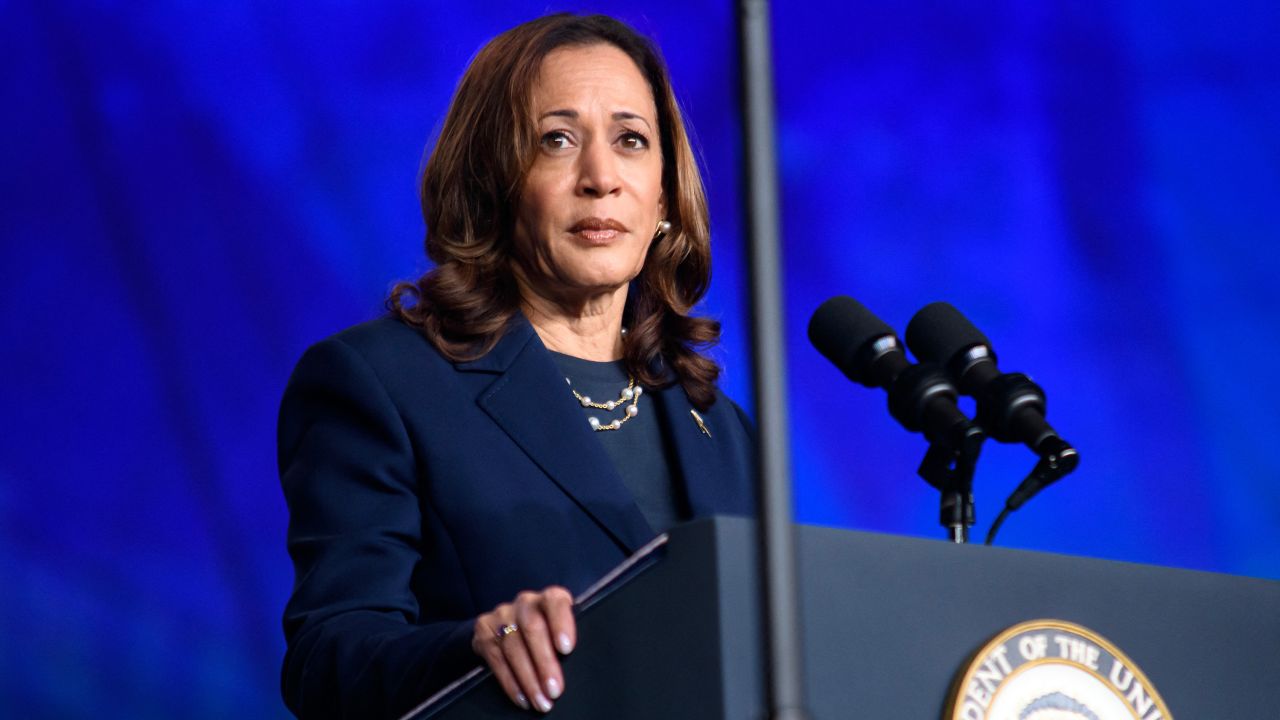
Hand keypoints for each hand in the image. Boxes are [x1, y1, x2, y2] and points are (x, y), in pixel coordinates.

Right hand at [472, 586, 576, 712]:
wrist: (509, 626)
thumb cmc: (547, 634)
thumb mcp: (560, 631)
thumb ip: (566, 641)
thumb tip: (579, 667)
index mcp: (549, 599)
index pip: (555, 601)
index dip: (561, 623)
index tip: (566, 648)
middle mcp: (525, 602)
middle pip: (533, 628)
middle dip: (544, 662)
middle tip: (554, 690)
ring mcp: (502, 615)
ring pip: (514, 646)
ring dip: (528, 679)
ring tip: (541, 700)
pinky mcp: (484, 630)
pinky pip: (497, 659)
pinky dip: (510, 682)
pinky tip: (522, 697)